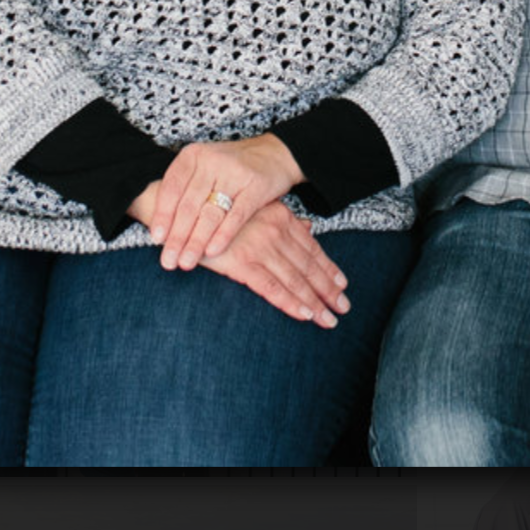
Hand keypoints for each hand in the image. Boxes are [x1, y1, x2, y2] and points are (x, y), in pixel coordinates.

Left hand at [132, 132, 305, 271]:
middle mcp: (212, 161)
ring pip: (210, 213)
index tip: (156, 239)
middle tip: (168, 260)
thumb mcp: (204, 168)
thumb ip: (185, 191)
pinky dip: (222, 235)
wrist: (274, 154)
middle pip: (189, 205)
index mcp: (193, 155)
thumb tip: (162, 231)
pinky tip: (212, 252)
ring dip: (196, 241)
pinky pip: (235, 216)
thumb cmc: (231, 167)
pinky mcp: (256, 187)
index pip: (172, 188)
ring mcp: (235, 173)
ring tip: (186, 262)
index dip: (162, 215)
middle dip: (177, 237)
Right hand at [202, 199, 349, 327]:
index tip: (342, 285)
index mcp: (281, 217)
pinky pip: (271, 288)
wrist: (186, 214)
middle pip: (307, 266)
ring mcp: (259, 247)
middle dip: (327, 289)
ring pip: (294, 279)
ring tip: (328, 319)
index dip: (328, 268)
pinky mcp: (241, 263)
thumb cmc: (222, 215)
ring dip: (314, 301)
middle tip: (343, 307)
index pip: (311, 247)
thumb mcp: (258, 210)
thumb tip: (308, 227)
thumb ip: (284, 221)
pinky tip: (304, 314)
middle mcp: (275, 231)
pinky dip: (290, 302)